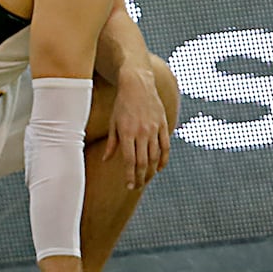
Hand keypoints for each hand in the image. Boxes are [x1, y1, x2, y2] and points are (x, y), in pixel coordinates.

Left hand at [104, 68, 169, 188]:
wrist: (138, 84)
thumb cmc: (122, 104)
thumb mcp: (113, 123)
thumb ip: (112, 143)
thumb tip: (106, 160)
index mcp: (127, 132)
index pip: (130, 160)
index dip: (130, 175)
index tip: (129, 186)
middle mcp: (142, 132)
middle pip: (144, 162)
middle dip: (141, 177)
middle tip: (137, 187)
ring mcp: (154, 129)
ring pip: (156, 156)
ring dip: (152, 171)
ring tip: (146, 180)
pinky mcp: (163, 125)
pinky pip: (166, 147)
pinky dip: (164, 159)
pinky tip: (159, 168)